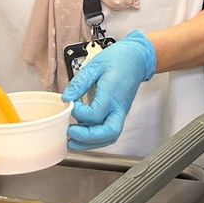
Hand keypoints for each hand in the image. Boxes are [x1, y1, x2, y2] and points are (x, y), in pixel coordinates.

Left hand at [62, 31, 156, 150]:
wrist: (136, 59)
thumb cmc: (117, 60)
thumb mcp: (95, 66)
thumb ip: (80, 82)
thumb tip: (66, 98)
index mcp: (112, 94)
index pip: (95, 114)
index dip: (79, 113)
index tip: (71, 103)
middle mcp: (119, 107)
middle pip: (108, 133)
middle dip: (87, 139)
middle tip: (70, 134)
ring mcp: (120, 112)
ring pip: (110, 137)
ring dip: (91, 143)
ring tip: (72, 141)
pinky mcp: (118, 114)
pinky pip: (110, 132)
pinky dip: (96, 139)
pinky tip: (83, 135)